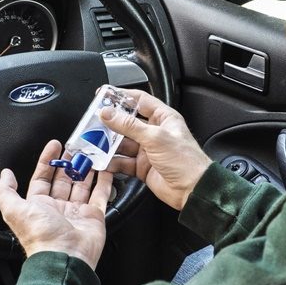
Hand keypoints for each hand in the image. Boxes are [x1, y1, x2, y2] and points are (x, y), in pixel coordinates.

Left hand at [0, 140, 112, 269]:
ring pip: (82, 185)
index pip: (42, 178)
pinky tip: (106, 169)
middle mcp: (58, 208)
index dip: (47, 161)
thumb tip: (5, 174)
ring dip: (85, 169)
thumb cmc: (40, 235)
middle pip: (63, 179)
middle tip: (75, 146)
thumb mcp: (15, 209)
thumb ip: (5, 190)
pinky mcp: (94, 216)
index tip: (55, 146)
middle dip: (68, 162)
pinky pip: (100, 195)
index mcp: (39, 206)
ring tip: (90, 153)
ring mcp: (77, 212)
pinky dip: (104, 181)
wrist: (64, 256)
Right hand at [100, 89, 210, 210]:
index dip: (121, 96)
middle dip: (110, 122)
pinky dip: (112, 162)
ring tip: (94, 142)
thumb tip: (108, 113)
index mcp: (163, 118)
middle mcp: (154, 132)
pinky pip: (123, 162)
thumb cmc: (186, 160)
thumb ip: (129, 126)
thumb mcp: (155, 137)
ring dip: (108, 143)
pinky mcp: (142, 167)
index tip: (104, 95)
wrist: (192, 189)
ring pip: (122, 143)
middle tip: (93, 121)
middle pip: (127, 122)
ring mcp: (148, 150)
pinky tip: (103, 161)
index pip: (139, 100)